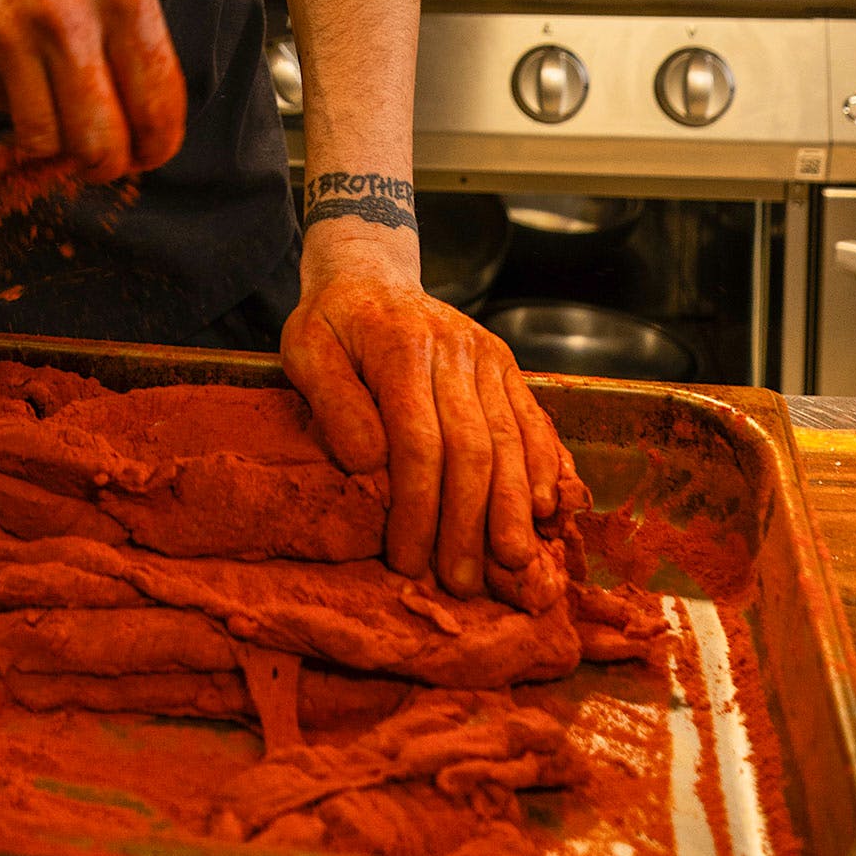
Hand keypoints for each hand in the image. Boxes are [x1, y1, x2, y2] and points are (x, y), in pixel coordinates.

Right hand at [0, 0, 186, 181]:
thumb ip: (131, 31)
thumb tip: (143, 108)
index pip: (158, 101)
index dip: (159, 144)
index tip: (151, 153)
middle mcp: (73, 18)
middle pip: (103, 139)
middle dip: (106, 164)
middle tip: (101, 160)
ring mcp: (17, 33)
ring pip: (51, 141)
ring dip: (58, 153)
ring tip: (61, 137)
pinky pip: (6, 114)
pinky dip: (18, 122)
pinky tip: (25, 101)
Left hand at [281, 225, 564, 597]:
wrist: (371, 273)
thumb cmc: (332, 323)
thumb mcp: (306, 350)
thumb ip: (334, 402)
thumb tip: (369, 462)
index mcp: (401, 349)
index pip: (419, 442)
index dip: (419, 507)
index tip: (410, 561)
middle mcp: (455, 350)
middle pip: (473, 449)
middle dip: (470, 522)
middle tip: (463, 582)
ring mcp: (488, 357)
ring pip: (511, 439)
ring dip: (515, 507)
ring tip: (513, 562)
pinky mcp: (507, 366)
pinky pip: (534, 420)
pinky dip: (546, 467)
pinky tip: (549, 511)